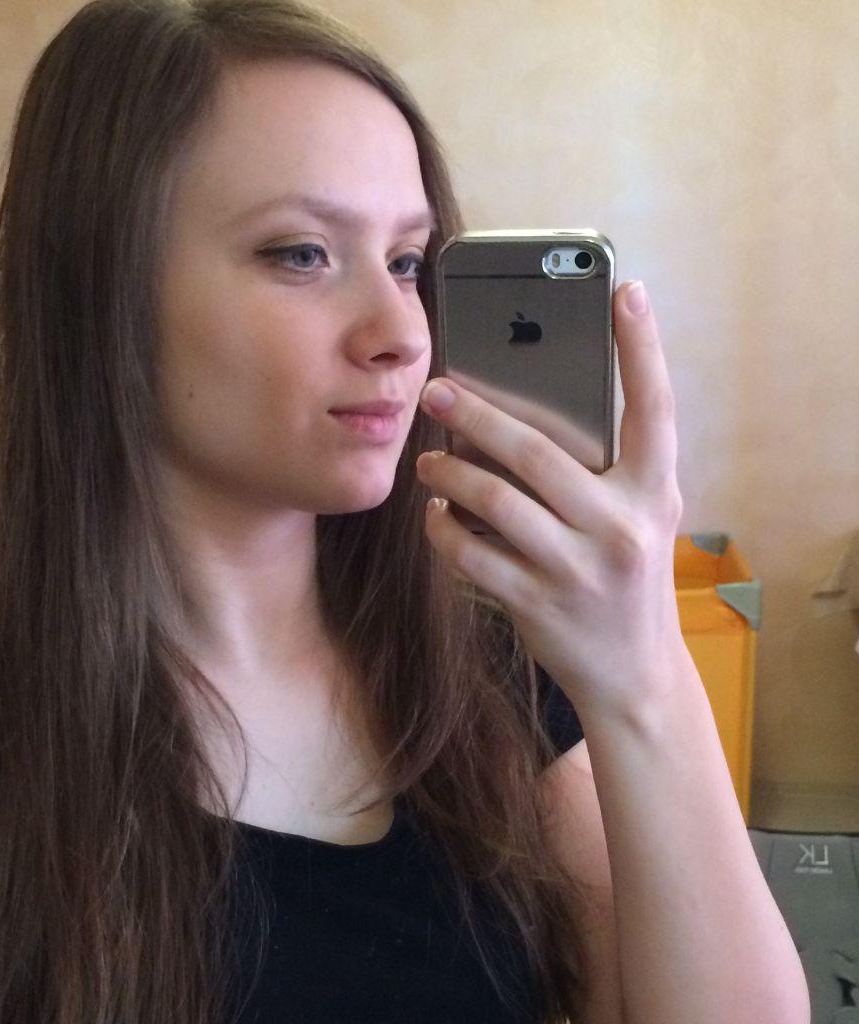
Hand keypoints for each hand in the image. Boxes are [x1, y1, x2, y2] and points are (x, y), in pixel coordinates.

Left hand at [416, 280, 685, 721]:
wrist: (634, 674)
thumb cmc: (627, 578)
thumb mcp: (640, 519)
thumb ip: (607, 471)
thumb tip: (532, 411)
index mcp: (653, 493)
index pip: (654, 408)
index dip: (643, 348)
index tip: (625, 290)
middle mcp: (620, 526)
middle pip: (537, 452)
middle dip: (478, 414)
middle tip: (435, 389)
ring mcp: (577, 568)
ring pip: (493, 501)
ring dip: (449, 472)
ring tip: (428, 459)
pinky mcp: (537, 603)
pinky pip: (472, 554)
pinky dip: (445, 529)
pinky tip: (436, 514)